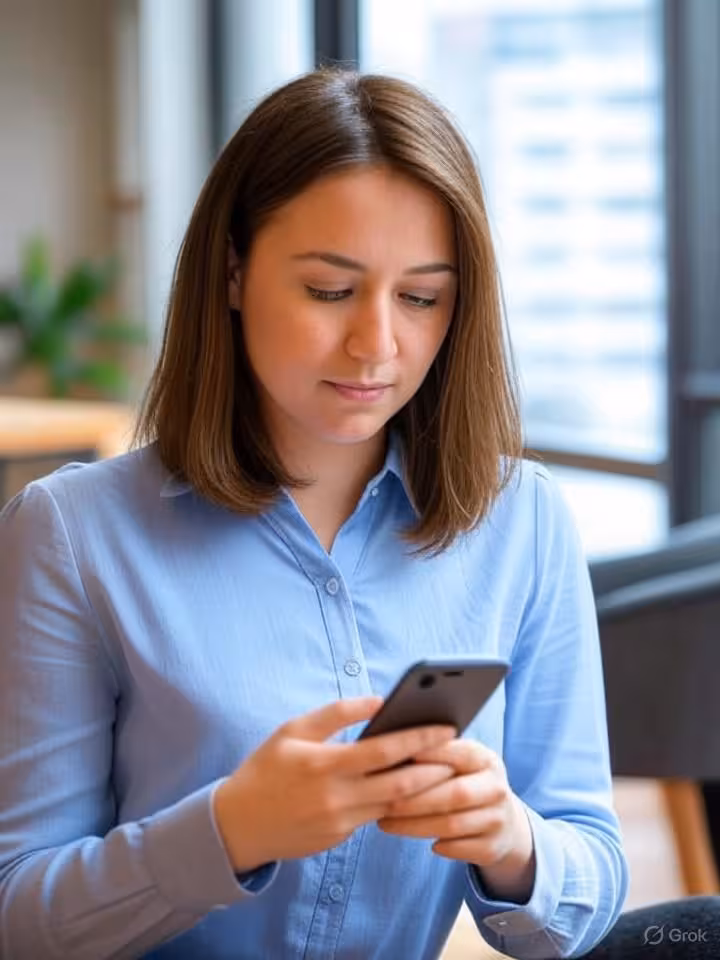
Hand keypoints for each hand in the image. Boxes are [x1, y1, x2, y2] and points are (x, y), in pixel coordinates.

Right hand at [213, 696, 456, 872]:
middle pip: (400, 783)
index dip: (420, 739)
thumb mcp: (292, 730)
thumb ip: (335, 714)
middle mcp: (335, 797)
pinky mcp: (339, 838)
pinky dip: (396, 802)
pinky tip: (411, 787)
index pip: (384, 751)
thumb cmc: (265, 768)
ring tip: (444, 768)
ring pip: (394, 804)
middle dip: (435, 768)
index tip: (447, 729)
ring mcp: (339, 822)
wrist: (237, 825)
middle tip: (459, 753)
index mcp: (324, 764)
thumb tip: (377, 700)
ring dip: (422, 788)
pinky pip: (375, 816)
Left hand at [377, 739, 535, 902]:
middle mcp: (496, 788)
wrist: (504, 821)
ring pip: (452, 825)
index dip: (430, 755)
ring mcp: (498, 820)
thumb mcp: (460, 763)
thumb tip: (391, 746)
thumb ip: (435, 754)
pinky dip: (436, 844)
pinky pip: (459, 849)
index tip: (397, 755)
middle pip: (454, 794)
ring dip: (414, 825)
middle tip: (383, 801)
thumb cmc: (465, 782)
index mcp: (485, 759)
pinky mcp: (493, 848)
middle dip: (415, 799)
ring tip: (384, 822)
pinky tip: (412, 837)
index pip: (458, 754)